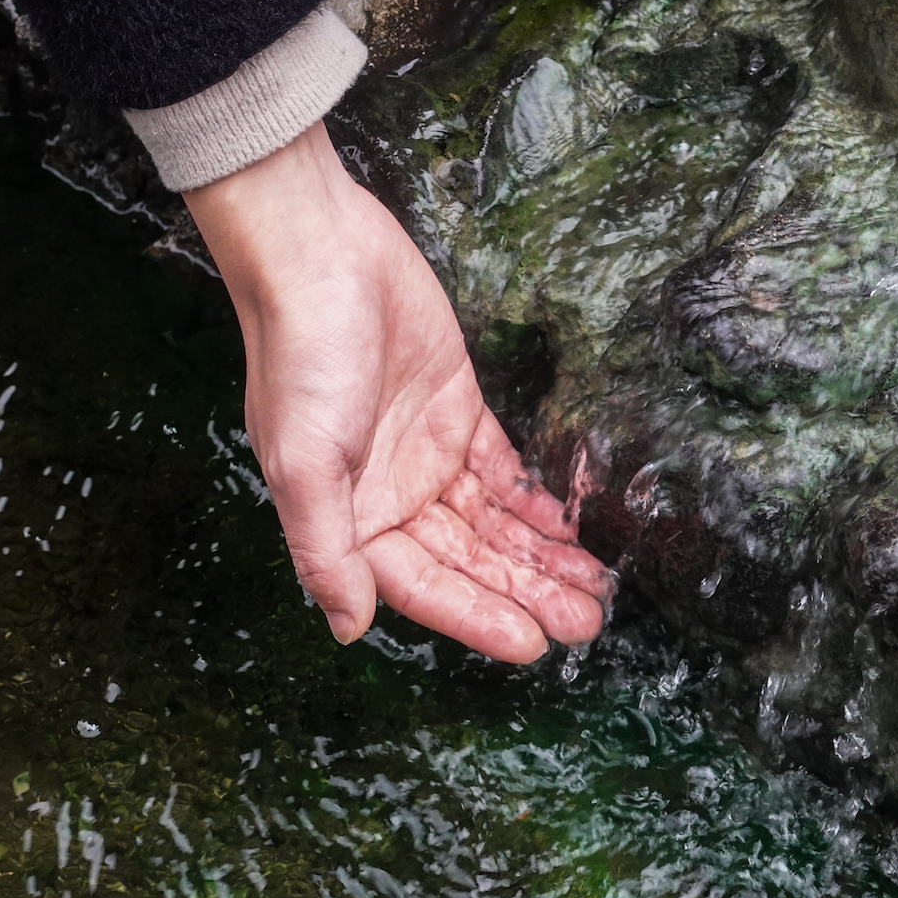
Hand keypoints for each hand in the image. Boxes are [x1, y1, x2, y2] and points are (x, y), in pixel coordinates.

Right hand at [184, 123, 611, 662]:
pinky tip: (573, 529)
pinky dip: (537, 502)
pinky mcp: (458, 411)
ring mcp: (427, 456)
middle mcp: (392, 498)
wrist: (319, 253)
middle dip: (527, 593)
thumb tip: (348, 627)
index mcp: (351, 518)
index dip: (478, 617)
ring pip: (494, 524)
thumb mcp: (304, 462)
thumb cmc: (301, 355)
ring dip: (541, 557)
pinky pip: (505, 472)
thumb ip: (326, 549)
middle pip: (471, 562)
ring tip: (596, 587)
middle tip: (587, 622)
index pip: (426, 587)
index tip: (533, 644)